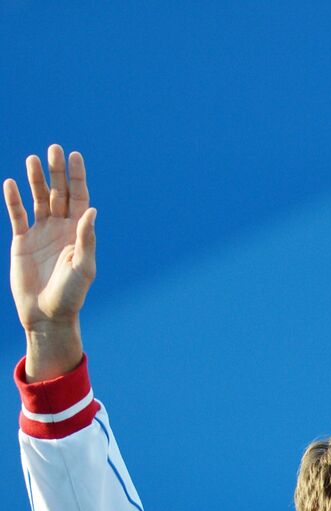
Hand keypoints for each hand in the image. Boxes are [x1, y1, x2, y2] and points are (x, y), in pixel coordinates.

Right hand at [6, 145, 94, 380]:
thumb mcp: (83, 266)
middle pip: (59, 194)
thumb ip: (86, 238)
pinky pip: (17, 215)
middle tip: (54, 148)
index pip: (79, 199)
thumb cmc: (71, 294)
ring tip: (32, 159)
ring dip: (35, 180)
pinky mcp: (21, 240)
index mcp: (79, 233)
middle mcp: (61, 228)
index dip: (77, 178)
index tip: (75, 157)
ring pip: (38, 199)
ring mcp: (41, 233)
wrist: (46, 314)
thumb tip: (92, 211)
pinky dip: (13, 200)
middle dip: (57, 172)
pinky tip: (10, 183)